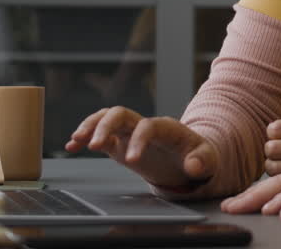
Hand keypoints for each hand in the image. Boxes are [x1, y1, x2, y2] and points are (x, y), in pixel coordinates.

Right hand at [65, 106, 217, 189]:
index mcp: (166, 128)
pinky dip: (85, 137)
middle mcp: (144, 125)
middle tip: (94, 145)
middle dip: (105, 126)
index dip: (139, 139)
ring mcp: (130, 132)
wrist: (189, 157)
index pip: (148, 125)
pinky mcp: (120, 142)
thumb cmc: (198, 156)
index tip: (132, 159)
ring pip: (106, 118)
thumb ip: (203, 161)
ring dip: (90, 126)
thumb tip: (193, 165)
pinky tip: (73, 146)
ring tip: (76, 140)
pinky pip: (99, 134)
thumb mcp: (207, 159)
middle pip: (120, 114)